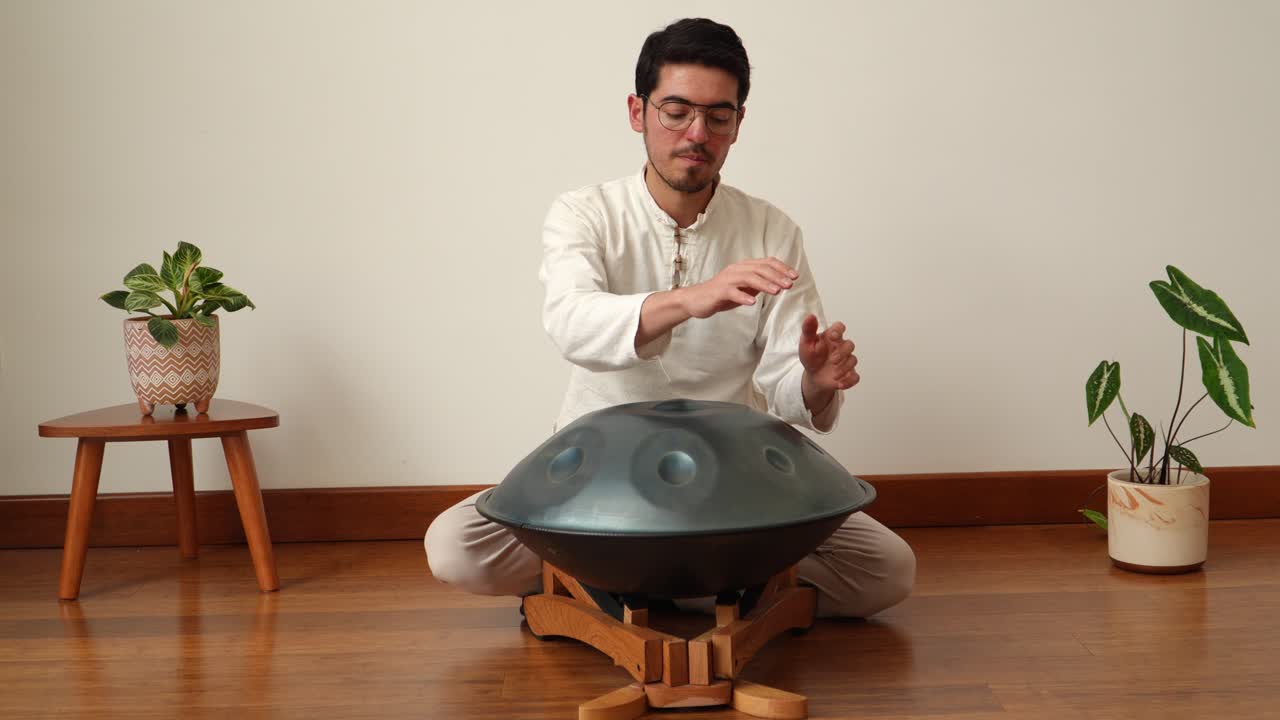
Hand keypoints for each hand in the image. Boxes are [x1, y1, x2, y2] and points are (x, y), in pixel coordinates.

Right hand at [679, 257, 798, 318]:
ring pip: (748, 278)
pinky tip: (753, 303)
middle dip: (777, 276)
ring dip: (764, 284)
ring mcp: (727, 280)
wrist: (696, 300)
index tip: (795, 276)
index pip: (766, 263)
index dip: (781, 268)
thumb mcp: (743, 288)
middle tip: (790, 285)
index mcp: (744, 267)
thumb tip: (777, 283)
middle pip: (760, 269)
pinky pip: (732, 292)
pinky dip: (743, 296)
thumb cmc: (721, 294)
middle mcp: (736, 270)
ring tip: (777, 292)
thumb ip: (758, 284)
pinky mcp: (719, 291)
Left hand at [799, 315, 858, 391]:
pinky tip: (839, 383)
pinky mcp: (849, 373)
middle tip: (832, 360)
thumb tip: (810, 316)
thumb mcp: (806, 343)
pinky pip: (855, 377)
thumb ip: (808, 329)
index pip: (839, 327)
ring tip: (833, 374)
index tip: (832, 337)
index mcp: (832, 337)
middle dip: (842, 353)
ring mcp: (846, 360)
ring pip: (853, 360)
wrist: (813, 376)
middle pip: (850, 344)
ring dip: (844, 368)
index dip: (838, 330)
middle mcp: (841, 347)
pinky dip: (848, 381)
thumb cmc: (811, 356)